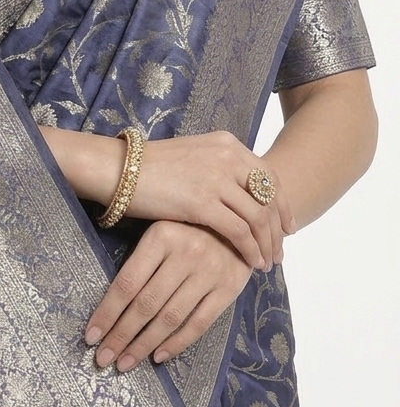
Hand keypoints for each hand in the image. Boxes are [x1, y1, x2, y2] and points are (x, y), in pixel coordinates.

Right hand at [40, 124, 293, 270]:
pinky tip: (251, 262)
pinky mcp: (203, 202)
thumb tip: (238, 190)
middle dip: (279, 228)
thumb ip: (219, 167)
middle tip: (280, 251)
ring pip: (258, 217)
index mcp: (228, 144)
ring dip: (267, 243)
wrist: (120, 168)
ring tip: (267, 262)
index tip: (287, 226)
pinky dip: (250, 249)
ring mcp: (217, 178)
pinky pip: (239, 231)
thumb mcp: (193, 156)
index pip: (269, 176)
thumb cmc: (151, 166)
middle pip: (269, 197)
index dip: (283, 204)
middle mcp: (228, 157)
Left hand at [84, 219, 255, 370]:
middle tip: (102, 359)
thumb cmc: (189, 228)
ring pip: (170, 318)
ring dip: (144, 345)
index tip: (90, 336)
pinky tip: (158, 356)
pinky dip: (177, 343)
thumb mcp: (161, 229)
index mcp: (161, 236)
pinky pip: (199, 323)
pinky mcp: (229, 289)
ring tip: (125, 363)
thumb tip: (110, 302)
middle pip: (146, 304)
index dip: (107, 312)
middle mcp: (185, 254)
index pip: (127, 283)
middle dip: (121, 336)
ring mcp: (209, 272)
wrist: (240, 222)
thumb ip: (141, 259)